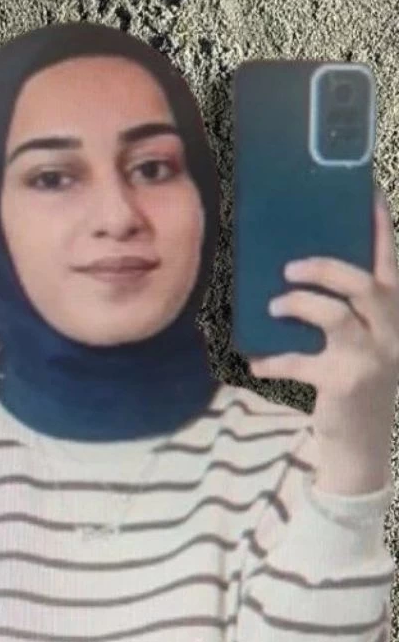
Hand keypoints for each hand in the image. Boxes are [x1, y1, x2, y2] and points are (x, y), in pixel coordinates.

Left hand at [249, 190, 398, 495]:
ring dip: (299, 305)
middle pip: (363, 284)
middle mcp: (392, 331)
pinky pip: (300, 362)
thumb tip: (293, 270)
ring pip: (336, 316)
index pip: (391, 263)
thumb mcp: (364, 341)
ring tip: (273, 307)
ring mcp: (371, 357)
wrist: (364, 444)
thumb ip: (348, 308)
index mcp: (396, 314)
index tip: (369, 197)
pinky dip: (273, 361)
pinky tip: (256, 362)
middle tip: (289, 268)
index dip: (382, 230)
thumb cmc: (356, 380)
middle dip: (324, 269)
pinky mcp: (344, 382)